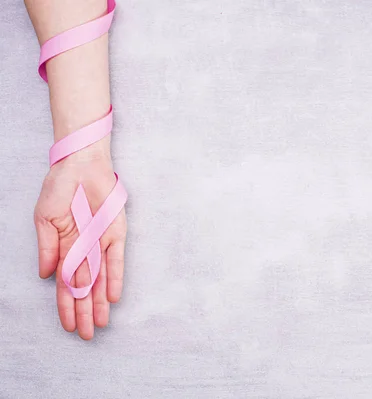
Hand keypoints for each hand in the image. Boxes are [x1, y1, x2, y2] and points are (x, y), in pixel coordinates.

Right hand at [34, 142, 126, 339]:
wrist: (79, 165)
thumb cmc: (59, 189)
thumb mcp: (44, 220)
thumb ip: (47, 248)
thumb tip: (45, 275)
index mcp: (64, 248)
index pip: (65, 284)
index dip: (66, 306)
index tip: (69, 326)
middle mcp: (84, 249)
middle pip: (84, 287)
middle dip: (85, 311)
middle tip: (88, 335)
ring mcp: (100, 242)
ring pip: (100, 278)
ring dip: (100, 301)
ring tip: (101, 323)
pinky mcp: (116, 232)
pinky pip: (116, 259)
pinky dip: (114, 277)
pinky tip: (113, 296)